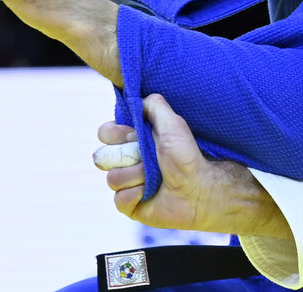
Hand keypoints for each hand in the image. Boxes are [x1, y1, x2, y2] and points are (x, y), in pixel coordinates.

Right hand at [99, 94, 291, 239]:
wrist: (200, 188)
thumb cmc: (187, 155)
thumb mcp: (173, 124)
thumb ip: (154, 106)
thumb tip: (136, 98)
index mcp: (135, 140)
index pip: (105, 133)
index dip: (115, 134)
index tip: (133, 135)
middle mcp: (127, 160)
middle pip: (102, 156)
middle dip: (128, 156)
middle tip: (148, 157)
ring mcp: (127, 183)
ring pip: (112, 178)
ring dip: (138, 176)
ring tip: (156, 176)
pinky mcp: (128, 204)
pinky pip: (119, 199)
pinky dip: (138, 194)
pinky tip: (153, 192)